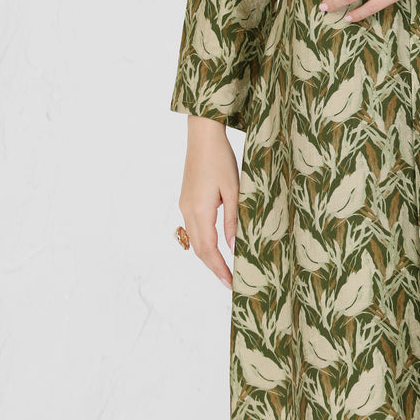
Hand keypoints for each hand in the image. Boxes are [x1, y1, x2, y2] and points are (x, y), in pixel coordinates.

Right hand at [178, 116, 238, 289]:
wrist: (202, 135)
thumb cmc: (220, 158)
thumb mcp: (233, 189)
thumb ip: (233, 220)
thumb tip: (234, 248)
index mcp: (199, 211)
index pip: (209, 250)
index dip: (219, 269)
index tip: (230, 283)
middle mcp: (188, 211)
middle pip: (199, 249)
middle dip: (213, 267)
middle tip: (229, 282)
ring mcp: (185, 205)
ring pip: (194, 240)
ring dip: (208, 256)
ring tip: (224, 268)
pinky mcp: (187, 199)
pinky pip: (193, 228)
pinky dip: (204, 242)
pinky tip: (215, 245)